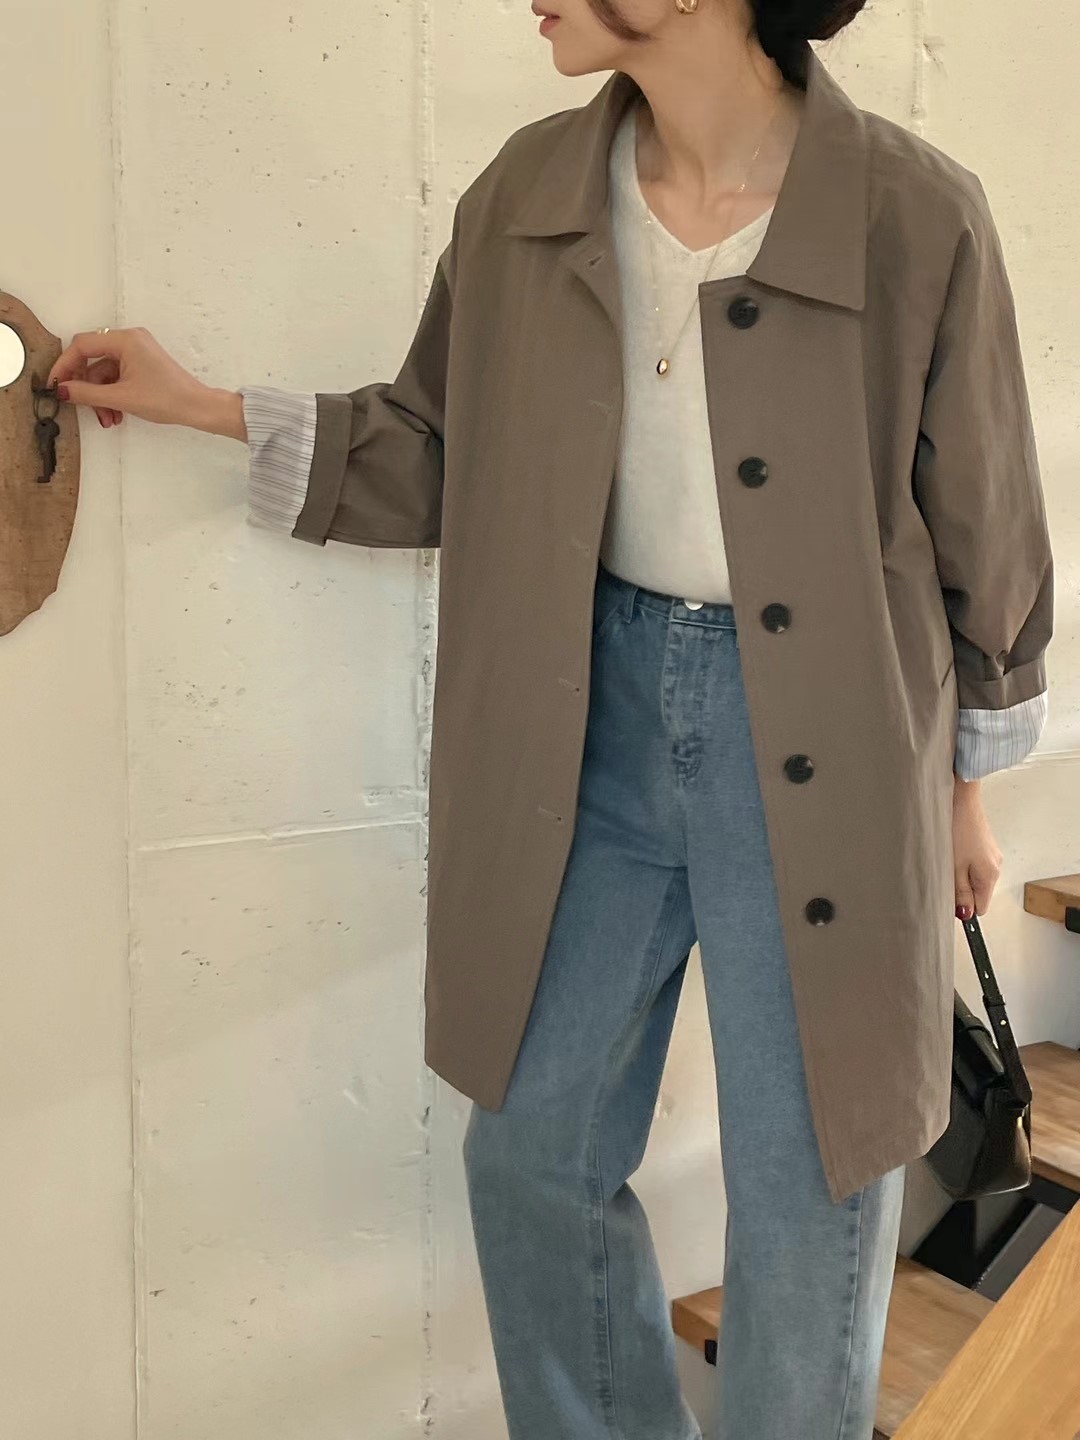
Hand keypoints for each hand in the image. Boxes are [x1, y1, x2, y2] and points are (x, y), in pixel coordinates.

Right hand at [46, 327, 217, 431]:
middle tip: (80, 406)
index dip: (65, 365)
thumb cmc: (167, 398)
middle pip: (92, 360)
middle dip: (87, 387)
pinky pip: (117, 377)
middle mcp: (130, 340)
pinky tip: (116, 414)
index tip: (56, 384)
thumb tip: (62, 390)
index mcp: (125, 340)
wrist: (197, 407)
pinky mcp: (142, 365)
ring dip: (101, 397)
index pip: (82, 346)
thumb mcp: (121, 398)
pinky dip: (113, 395)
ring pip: (104, 373)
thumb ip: (87, 393)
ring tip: (107, 419)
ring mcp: (137, 352)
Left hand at [952, 775, 1002, 919]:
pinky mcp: (983, 843)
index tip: (949, 901)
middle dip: (960, 889)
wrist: (961, 796)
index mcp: (990, 875)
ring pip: (973, 876)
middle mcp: (995, 865)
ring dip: (959, 873)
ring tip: (945, 858)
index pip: (981, 907)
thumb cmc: (957, 827)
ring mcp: (990, 853)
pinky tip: (950, 849)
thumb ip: (959, 891)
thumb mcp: (954, 866)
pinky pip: (972, 862)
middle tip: (943, 874)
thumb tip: (965, 913)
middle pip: (978, 892)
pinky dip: (961, 861)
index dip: (964, 908)